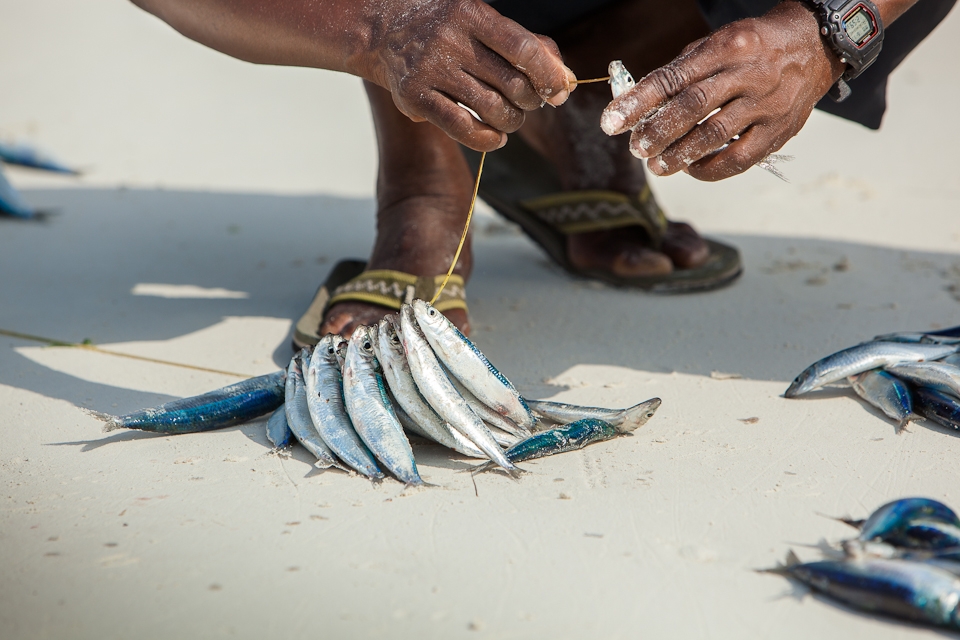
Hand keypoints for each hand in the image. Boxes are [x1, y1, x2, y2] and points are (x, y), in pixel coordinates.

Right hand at [355, 0, 575, 150]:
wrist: (383, 28)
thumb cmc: (448, 28)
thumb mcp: (484, 21)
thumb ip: (528, 44)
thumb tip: (565, 80)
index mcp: (472, 14)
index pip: (523, 49)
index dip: (548, 75)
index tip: (559, 91)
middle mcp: (450, 41)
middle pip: (512, 85)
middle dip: (531, 102)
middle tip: (529, 103)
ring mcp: (430, 70)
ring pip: (491, 110)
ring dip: (512, 122)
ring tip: (511, 119)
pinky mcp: (415, 98)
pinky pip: (463, 129)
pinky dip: (488, 139)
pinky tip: (496, 137)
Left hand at [600, 1, 844, 180]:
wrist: (812, 46)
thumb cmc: (751, 49)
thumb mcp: (715, 45)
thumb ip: (679, 73)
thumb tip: (636, 104)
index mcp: (726, 48)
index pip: (673, 78)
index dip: (638, 102)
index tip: (612, 122)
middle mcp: (747, 74)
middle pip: (692, 107)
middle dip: (657, 132)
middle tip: (636, 148)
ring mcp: (766, 104)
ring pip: (714, 135)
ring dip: (678, 155)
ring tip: (656, 165)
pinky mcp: (778, 131)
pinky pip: (739, 159)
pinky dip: (710, 168)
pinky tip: (691, 169)